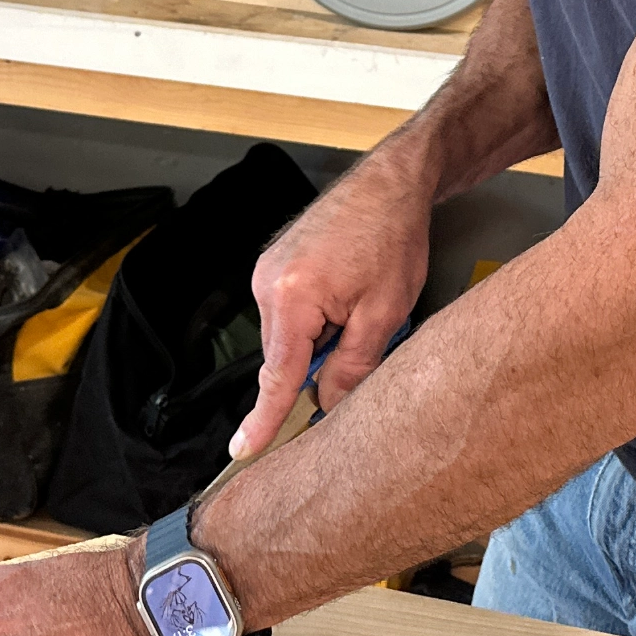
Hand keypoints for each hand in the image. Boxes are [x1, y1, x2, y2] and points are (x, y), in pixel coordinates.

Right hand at [229, 145, 432, 459]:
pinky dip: (314, 318)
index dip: (263, 420)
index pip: (276, 376)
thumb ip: (352, 366)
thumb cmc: (392, 237)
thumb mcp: (384, 312)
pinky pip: (289, 312)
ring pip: (288, 336)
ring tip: (359, 303)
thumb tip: (327, 405)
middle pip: (284, 356)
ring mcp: (267, 270)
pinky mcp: (275, 263)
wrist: (390, 182)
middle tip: (362, 339)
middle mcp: (267, 282)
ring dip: (320, 338)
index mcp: (292, 296)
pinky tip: (346, 295)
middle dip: (318, 364)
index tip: (243, 453)